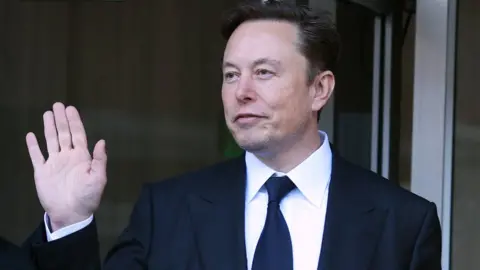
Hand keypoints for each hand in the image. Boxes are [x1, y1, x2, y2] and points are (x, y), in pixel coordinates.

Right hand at [26, 102, 106, 231]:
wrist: (71, 213)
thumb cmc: (88, 197)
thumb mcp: (98, 178)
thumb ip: (99, 160)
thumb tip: (101, 141)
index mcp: (82, 157)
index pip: (78, 134)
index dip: (75, 121)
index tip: (71, 109)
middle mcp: (68, 156)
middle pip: (64, 133)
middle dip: (61, 119)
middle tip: (58, 104)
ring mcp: (54, 163)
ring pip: (50, 141)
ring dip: (49, 127)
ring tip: (47, 113)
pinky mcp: (42, 172)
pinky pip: (36, 156)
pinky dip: (33, 146)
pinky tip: (30, 135)